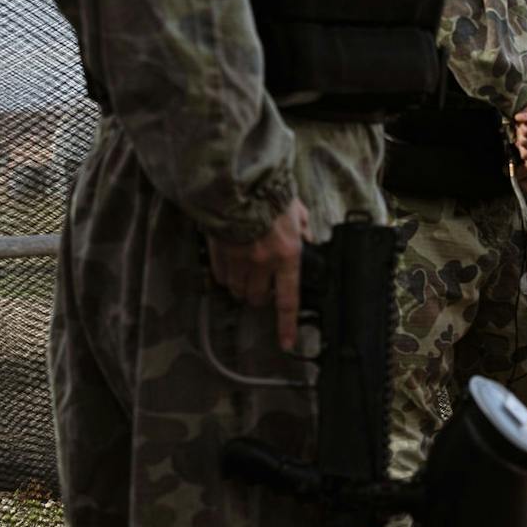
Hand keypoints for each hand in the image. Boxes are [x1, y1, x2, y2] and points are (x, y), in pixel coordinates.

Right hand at [206, 198, 309, 352]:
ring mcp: (239, 260)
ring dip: (243, 289)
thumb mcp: (297, 212)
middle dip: (260, 298)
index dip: (287, 325)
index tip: (287, 344)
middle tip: (263, 289)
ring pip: (238, 290)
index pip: (288, 299)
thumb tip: (307, 243)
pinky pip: (221, 277)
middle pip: (258, 298)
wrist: (238, 183)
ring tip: (246, 276)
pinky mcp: (218, 254)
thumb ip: (303, 231)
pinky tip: (230, 266)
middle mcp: (263, 263)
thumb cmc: (270, 196)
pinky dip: (226, 277)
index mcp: (287, 255)